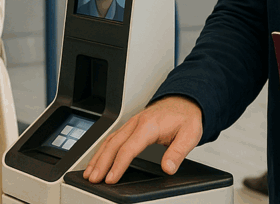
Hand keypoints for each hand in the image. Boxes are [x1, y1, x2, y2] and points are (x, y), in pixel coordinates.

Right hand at [83, 96, 202, 183]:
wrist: (184, 100)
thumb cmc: (186, 117)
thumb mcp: (190, 135)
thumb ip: (177, 152)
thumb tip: (167, 168)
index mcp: (149, 125)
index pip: (129, 147)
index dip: (118, 164)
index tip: (111, 178)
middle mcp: (136, 123)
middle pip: (113, 144)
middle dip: (101, 163)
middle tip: (94, 179)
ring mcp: (132, 123)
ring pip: (110, 140)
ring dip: (98, 157)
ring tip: (90, 173)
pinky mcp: (130, 126)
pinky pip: (113, 137)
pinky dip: (102, 150)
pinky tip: (98, 159)